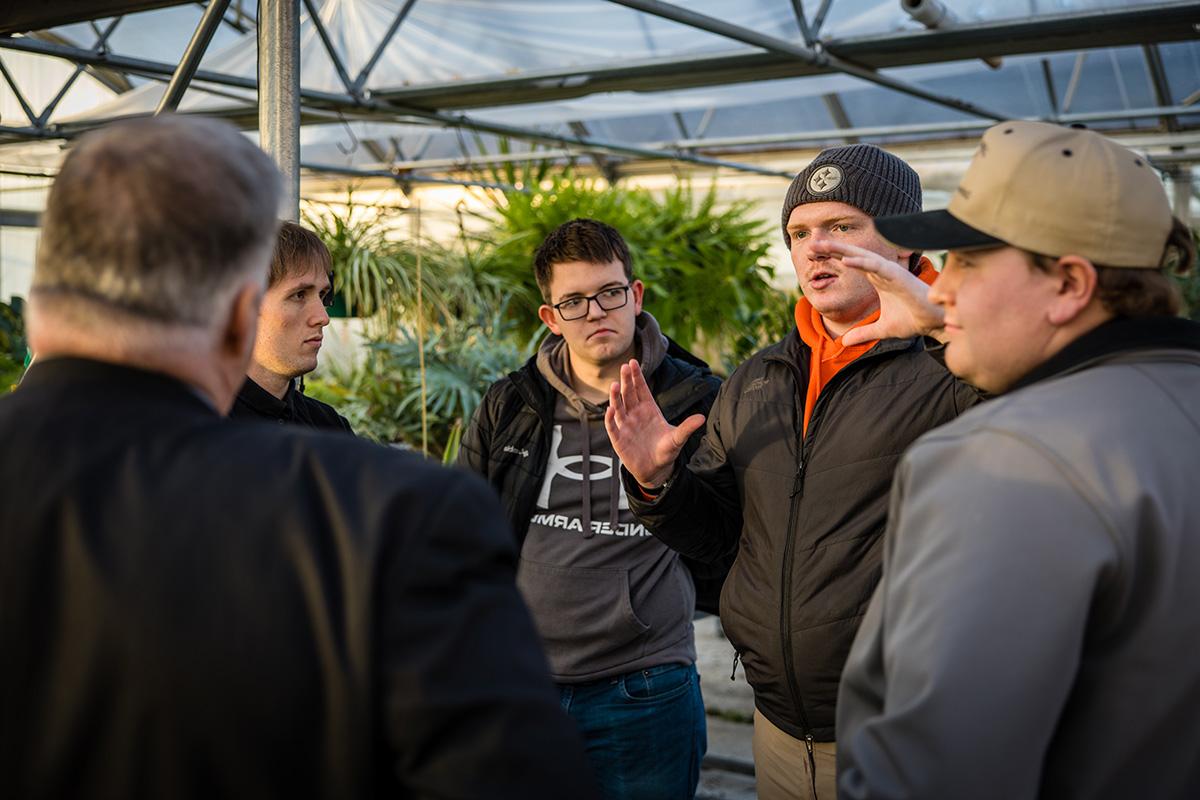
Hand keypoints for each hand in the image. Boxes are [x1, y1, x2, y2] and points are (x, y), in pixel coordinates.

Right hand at [604, 359, 704, 488]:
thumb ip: (687, 427)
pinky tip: (611, 410)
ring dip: (616, 397)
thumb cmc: (666, 451)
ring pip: (619, 408)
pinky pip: (613, 427)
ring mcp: (626, 427)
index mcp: (649, 410)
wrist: (656, 470)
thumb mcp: (678, 439)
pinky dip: (611, 419)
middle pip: (629, 394)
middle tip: (624, 367)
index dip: (636, 376)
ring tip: (615, 385)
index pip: (641, 389)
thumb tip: (702, 417)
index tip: (633, 363)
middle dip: (626, 381)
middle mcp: (635, 415)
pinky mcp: (619, 440)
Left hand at [809, 240, 945, 345]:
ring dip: (843, 250)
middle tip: (812, 243)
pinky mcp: (899, 275)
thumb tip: (843, 343)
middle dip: (833, 248)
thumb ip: (863, 333)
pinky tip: (846, 260)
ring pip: (863, 256)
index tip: (815, 254)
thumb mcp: (882, 329)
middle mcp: (882, 272)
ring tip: (824, 245)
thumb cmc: (913, 320)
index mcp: (877, 279)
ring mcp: (890, 272)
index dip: (834, 257)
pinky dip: (862, 262)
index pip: (852, 264)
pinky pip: (877, 266)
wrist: (934, 323)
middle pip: (853, 256)